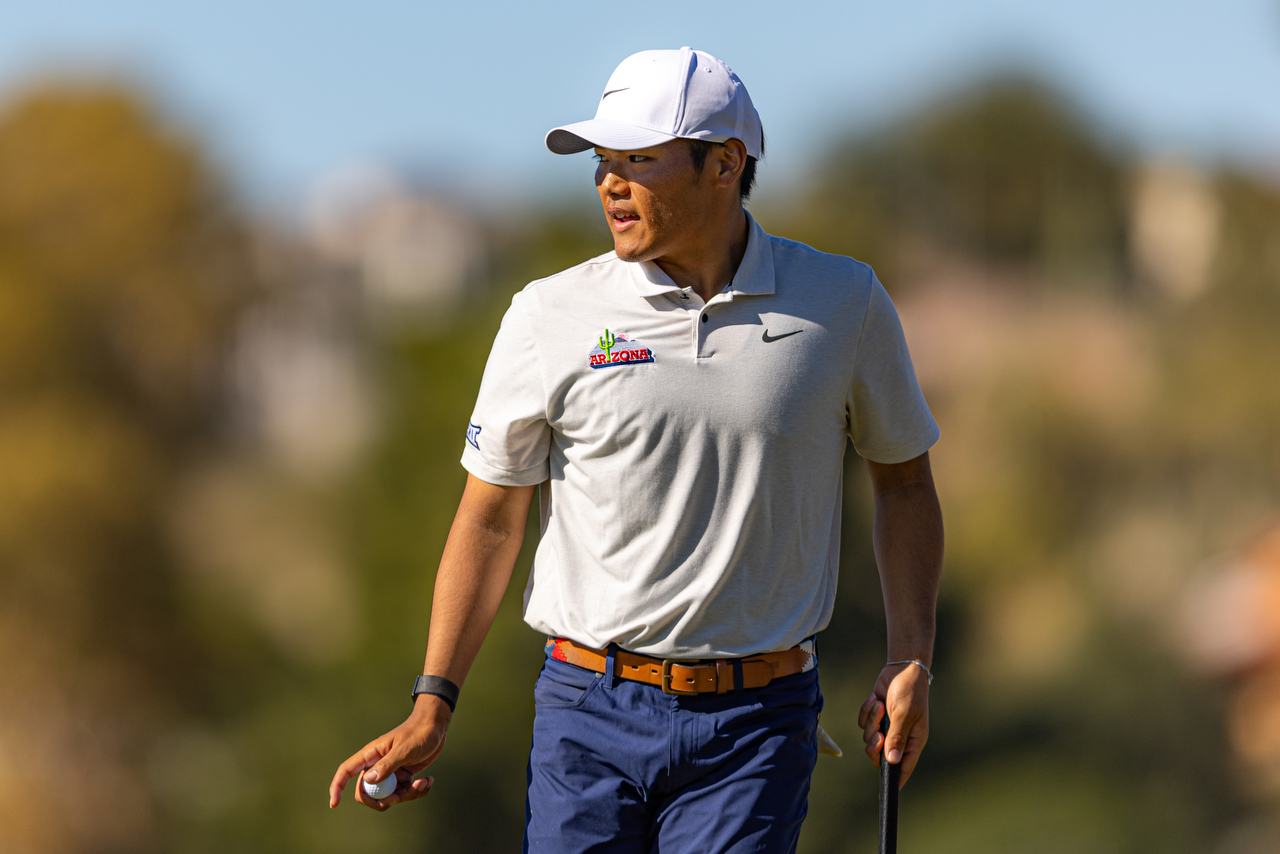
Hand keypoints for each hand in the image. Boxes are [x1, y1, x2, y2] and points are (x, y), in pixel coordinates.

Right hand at [328, 695, 451, 810]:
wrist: (436, 727)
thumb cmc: (419, 732)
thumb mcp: (404, 749)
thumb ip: (387, 765)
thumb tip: (367, 780)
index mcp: (372, 754)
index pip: (346, 771)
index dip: (337, 787)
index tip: (334, 804)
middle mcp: (378, 765)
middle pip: (367, 792)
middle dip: (382, 800)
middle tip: (399, 797)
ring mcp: (391, 773)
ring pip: (389, 796)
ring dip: (407, 795)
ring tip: (423, 782)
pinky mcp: (403, 777)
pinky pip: (404, 793)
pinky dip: (417, 791)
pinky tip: (428, 781)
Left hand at [857, 662, 928, 786]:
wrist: (901, 668)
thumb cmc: (910, 691)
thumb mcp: (904, 714)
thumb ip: (897, 737)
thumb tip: (892, 761)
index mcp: (914, 740)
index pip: (903, 767)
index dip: (894, 780)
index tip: (884, 794)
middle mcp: (900, 736)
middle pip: (879, 755)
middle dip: (874, 744)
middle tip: (876, 733)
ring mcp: (887, 726)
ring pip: (868, 737)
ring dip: (871, 720)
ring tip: (881, 705)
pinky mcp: (876, 716)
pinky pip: (862, 722)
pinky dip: (866, 711)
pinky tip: (876, 699)